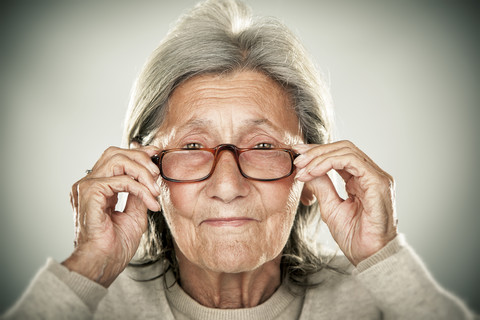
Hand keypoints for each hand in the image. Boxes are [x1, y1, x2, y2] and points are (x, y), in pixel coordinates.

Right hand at [63, 146, 160, 286]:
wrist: (104, 263)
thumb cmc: (116, 245)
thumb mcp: (135, 213)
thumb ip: (139, 193)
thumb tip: (151, 176)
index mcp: (97, 188)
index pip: (116, 158)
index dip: (138, 152)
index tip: (156, 153)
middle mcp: (89, 184)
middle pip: (115, 153)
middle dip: (141, 158)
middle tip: (157, 173)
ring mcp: (86, 186)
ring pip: (118, 161)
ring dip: (143, 172)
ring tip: (155, 190)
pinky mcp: (90, 192)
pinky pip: (121, 180)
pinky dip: (141, 189)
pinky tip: (151, 202)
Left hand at [294, 140, 397, 265]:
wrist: (369, 257)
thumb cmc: (354, 236)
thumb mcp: (330, 207)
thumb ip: (321, 186)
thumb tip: (306, 170)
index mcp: (362, 180)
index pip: (340, 155)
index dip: (317, 152)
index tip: (297, 155)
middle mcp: (372, 175)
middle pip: (343, 148)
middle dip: (316, 151)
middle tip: (297, 159)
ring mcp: (377, 177)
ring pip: (346, 151)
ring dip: (320, 156)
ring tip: (302, 168)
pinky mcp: (377, 183)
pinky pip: (351, 161)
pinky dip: (329, 162)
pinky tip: (313, 172)